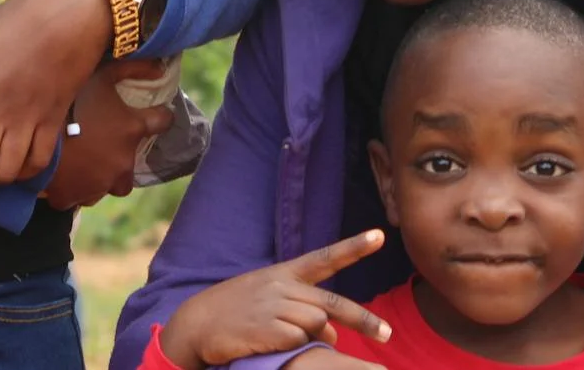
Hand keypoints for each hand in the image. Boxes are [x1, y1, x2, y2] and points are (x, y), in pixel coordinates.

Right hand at [40, 58, 173, 209]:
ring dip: (100, 175)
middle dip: (122, 158)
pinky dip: (74, 188)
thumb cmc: (71, 99)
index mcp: (132, 129)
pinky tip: (62, 174)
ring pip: (108, 185)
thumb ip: (133, 68)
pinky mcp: (74, 197)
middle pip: (132, 166)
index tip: (153, 114)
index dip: (159, 116)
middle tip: (104, 144)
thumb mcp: (102, 74)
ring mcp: (99, 183)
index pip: (162, 121)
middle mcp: (122, 161)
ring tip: (82, 160)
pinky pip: (79, 197)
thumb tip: (160, 67)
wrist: (31, 132)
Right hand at [159, 231, 391, 369]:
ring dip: (315, 338)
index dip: (353, 247)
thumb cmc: (235, 312)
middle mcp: (282, 286)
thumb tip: (332, 331)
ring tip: (287, 340)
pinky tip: (274, 346)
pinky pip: (298, 341)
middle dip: (364, 320)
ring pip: (317, 325)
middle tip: (387, 335)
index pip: (325, 258)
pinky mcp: (268, 329)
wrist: (197, 324)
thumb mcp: (267, 299)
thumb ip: (301, 310)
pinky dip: (295, 348)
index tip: (379, 236)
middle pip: (333, 305)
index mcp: (284, 273)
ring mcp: (274, 307)